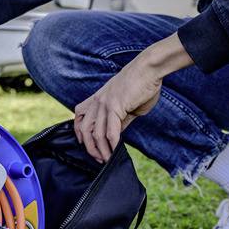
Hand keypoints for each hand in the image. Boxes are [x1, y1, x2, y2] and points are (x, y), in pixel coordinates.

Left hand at [74, 33, 192, 162]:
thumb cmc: (141, 84)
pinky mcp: (115, 107)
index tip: (85, 145)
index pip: (80, 117)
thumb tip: (116, 134)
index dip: (79, 133)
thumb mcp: (127, 105)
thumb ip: (119, 119)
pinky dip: (112, 144)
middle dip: (89, 148)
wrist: (149, 68)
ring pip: (96, 133)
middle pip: (84, 129)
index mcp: (97, 99)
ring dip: (101, 150)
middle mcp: (97, 102)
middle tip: (98, 159)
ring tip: (107, 159)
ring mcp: (104, 104)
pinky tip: (115, 151)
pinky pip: (110, 131)